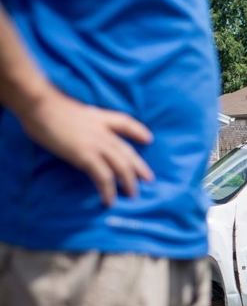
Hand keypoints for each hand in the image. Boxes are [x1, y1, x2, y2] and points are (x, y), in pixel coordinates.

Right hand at [18, 89, 153, 205]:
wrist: (39, 105)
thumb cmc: (47, 107)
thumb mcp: (73, 110)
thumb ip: (82, 122)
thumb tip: (77, 130)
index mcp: (99, 118)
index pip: (125, 122)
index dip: (139, 131)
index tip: (148, 139)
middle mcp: (103, 131)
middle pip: (128, 151)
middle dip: (140, 167)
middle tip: (149, 180)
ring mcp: (96, 143)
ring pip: (122, 166)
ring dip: (129, 182)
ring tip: (132, 195)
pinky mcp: (86, 155)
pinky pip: (104, 176)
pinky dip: (108, 190)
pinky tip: (110, 200)